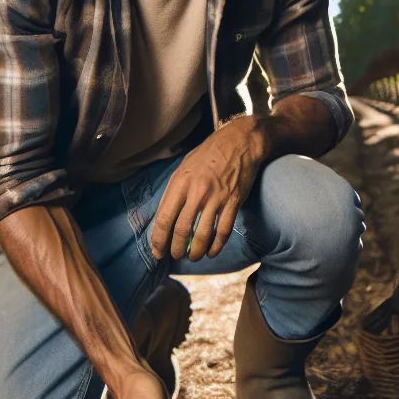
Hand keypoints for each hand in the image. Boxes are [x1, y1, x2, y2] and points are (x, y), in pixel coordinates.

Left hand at [152, 115, 267, 261]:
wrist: (240, 142)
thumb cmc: (209, 154)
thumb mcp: (184, 167)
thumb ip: (174, 191)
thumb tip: (164, 217)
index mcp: (180, 183)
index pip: (164, 218)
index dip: (158, 240)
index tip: (158, 252)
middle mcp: (197, 192)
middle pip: (182, 230)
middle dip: (176, 249)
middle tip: (176, 255)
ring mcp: (217, 198)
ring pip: (203, 235)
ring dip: (196, 252)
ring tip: (193, 257)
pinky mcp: (234, 201)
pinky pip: (223, 231)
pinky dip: (217, 246)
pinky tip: (212, 252)